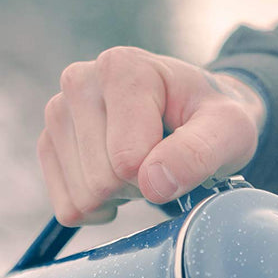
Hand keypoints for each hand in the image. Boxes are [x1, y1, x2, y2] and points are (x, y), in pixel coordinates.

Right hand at [38, 47, 266, 225]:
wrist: (195, 113)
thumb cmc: (212, 119)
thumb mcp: (229, 131)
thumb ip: (199, 154)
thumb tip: (153, 184)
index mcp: (122, 68)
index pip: (126, 160)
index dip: (159, 174)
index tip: (176, 151)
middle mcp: (80, 81)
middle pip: (101, 181)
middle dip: (138, 187)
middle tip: (160, 161)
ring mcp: (58, 113)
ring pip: (82, 198)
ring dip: (119, 198)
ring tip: (141, 165)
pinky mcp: (48, 144)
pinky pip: (67, 208)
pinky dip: (98, 209)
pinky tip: (118, 183)